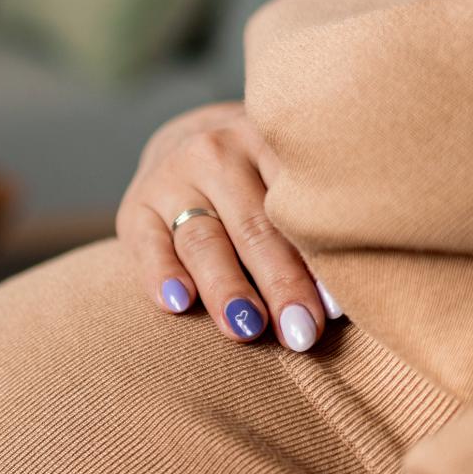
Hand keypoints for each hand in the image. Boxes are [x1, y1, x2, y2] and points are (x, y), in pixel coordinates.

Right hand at [117, 101, 336, 350]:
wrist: (184, 143)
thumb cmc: (256, 180)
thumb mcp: (283, 179)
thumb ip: (306, 227)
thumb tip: (336, 305)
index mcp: (268, 141)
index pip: (296, 206)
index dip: (318, 258)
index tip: (335, 307)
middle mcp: (217, 151)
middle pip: (254, 227)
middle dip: (280, 284)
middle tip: (300, 332)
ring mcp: (172, 177)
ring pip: (204, 239)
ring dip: (227, 288)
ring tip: (248, 328)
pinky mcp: (135, 208)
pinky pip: (150, 246)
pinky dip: (163, 275)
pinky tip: (177, 303)